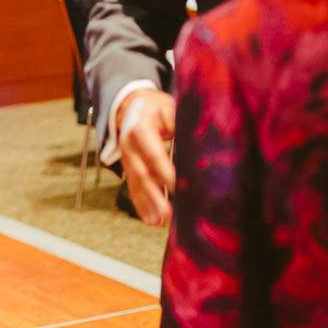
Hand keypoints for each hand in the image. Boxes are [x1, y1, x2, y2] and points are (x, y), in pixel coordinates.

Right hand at [114, 89, 176, 225]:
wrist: (132, 104)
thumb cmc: (156, 107)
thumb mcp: (168, 108)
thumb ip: (180, 126)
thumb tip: (201, 146)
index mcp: (139, 127)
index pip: (152, 152)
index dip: (164, 169)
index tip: (178, 186)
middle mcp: (128, 145)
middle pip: (141, 172)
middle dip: (154, 194)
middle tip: (167, 213)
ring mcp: (126, 158)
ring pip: (135, 183)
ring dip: (146, 204)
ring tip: (157, 222)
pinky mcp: (128, 167)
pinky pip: (133, 187)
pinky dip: (141, 205)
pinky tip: (150, 220)